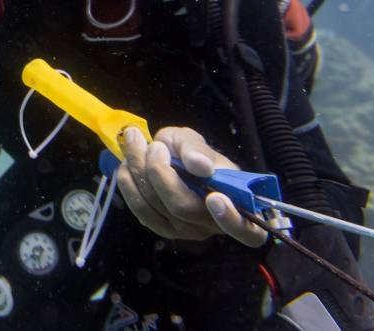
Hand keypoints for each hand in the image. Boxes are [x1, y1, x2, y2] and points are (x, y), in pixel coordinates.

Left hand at [116, 126, 266, 246]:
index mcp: (237, 206)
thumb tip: (199, 165)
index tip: (215, 197)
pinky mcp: (164, 229)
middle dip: (160, 171)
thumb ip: (196, 149)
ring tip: (134, 146)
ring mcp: (186, 231)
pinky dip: (130, 187)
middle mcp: (212, 226)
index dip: (231, 219)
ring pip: (158, 208)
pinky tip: (126, 167)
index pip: (248, 232)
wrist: (175, 163)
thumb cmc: (193, 154)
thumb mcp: (195, 141)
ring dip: (139, 174)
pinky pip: (143, 213)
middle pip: (182, 207)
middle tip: (152, 145)